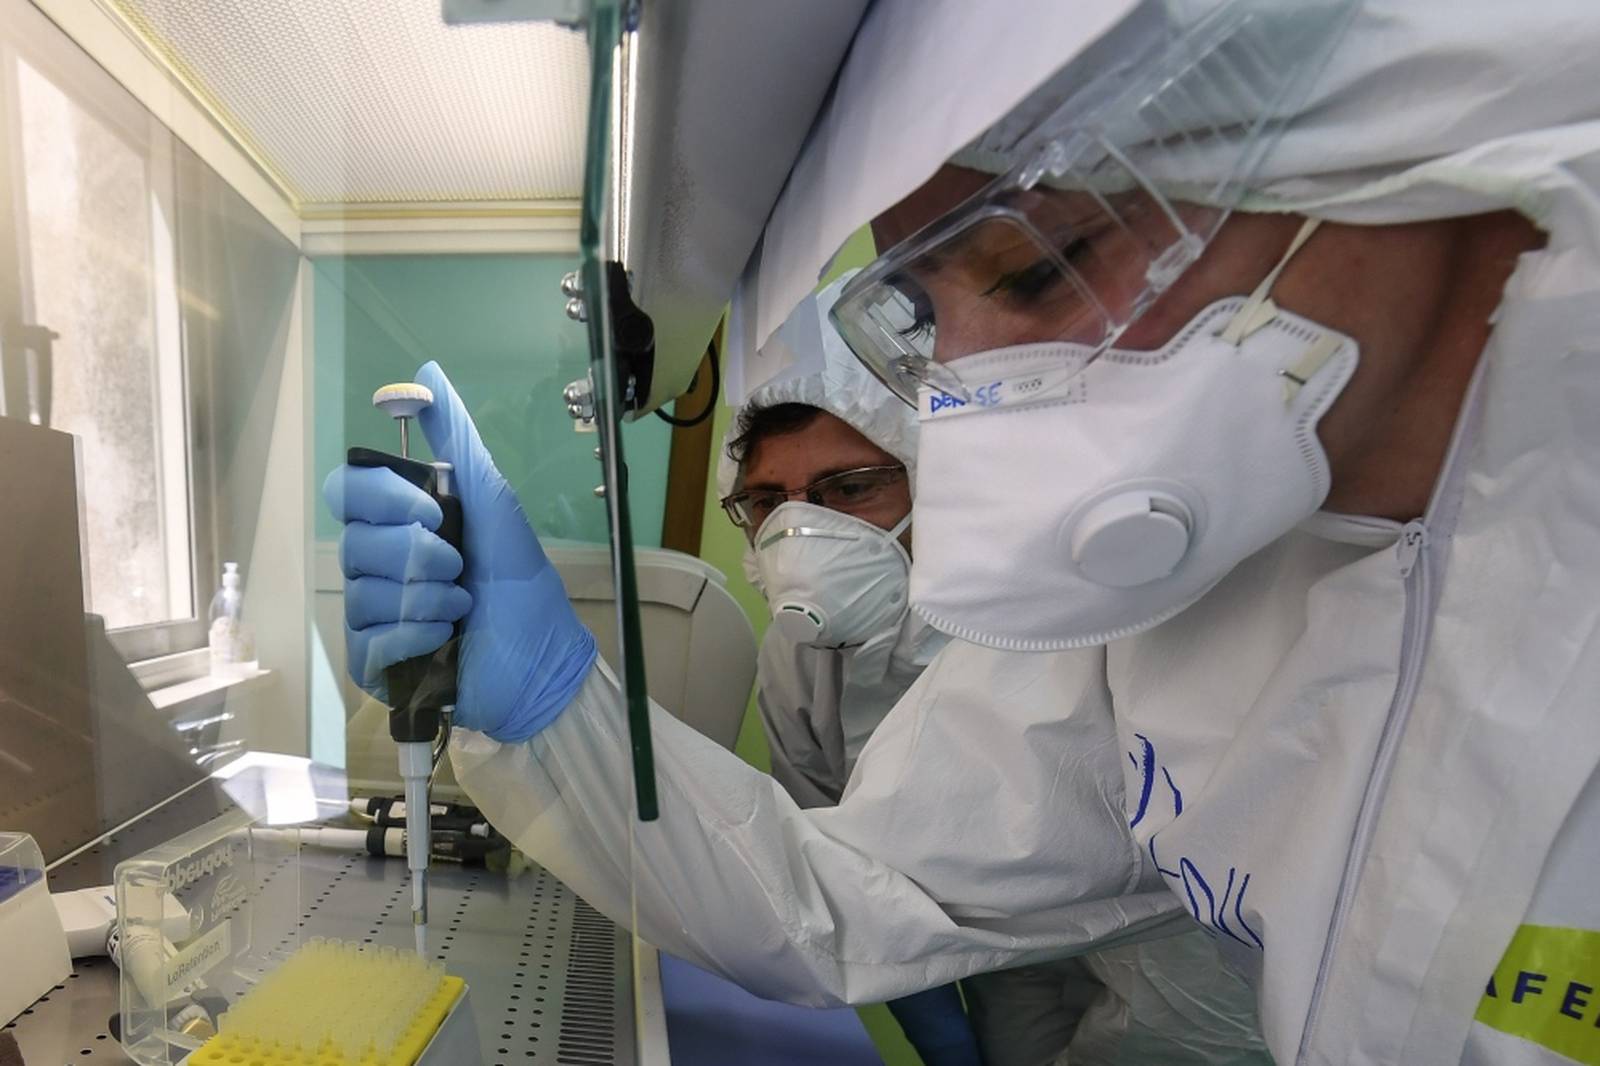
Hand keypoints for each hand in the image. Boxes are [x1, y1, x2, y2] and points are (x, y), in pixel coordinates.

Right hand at [322, 362, 596, 741]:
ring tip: (462, 608)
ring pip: (361, 594)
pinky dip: (412, 637)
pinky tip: (444, 641)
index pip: (346, 490)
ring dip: (425, 599)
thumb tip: (427, 374)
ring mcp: (372, 616)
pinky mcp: (374, 664)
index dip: (384, 500)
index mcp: (400, 523)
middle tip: (459, 568)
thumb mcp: (496, 504)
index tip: (434, 513)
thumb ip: (458, 442)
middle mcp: (377, 565)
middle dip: (416, 556)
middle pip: (352, 543)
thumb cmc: (523, 585)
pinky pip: (366, 642)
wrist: (544, 661)